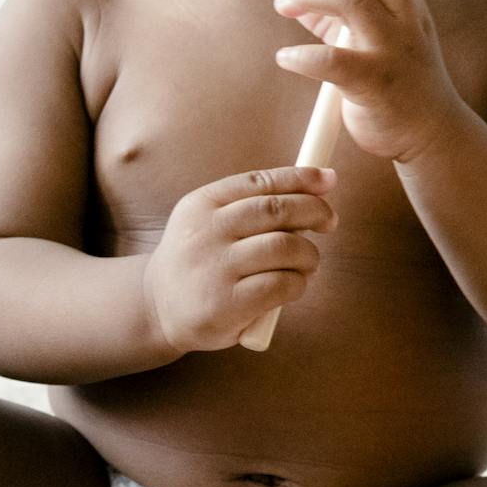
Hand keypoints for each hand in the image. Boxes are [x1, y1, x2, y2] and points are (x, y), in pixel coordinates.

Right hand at [141, 166, 335, 354]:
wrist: (157, 308)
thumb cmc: (202, 260)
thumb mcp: (211, 222)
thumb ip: (254, 204)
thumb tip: (321, 182)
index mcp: (201, 204)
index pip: (259, 181)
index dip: (300, 178)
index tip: (329, 179)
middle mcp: (204, 232)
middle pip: (276, 210)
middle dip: (314, 211)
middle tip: (328, 222)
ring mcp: (214, 268)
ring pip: (285, 247)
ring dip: (309, 254)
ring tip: (307, 262)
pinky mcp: (226, 304)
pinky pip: (282, 284)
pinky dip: (299, 283)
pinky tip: (293, 286)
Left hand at [274, 0, 465, 161]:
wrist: (431, 133)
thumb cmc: (402, 82)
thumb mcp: (383, 40)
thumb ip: (340, 18)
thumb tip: (296, 0)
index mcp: (411, 5)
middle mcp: (407, 21)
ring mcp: (394, 51)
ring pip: (353, 2)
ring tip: (287, 3)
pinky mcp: (376, 84)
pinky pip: (333, 61)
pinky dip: (301, 56)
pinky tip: (286, 58)